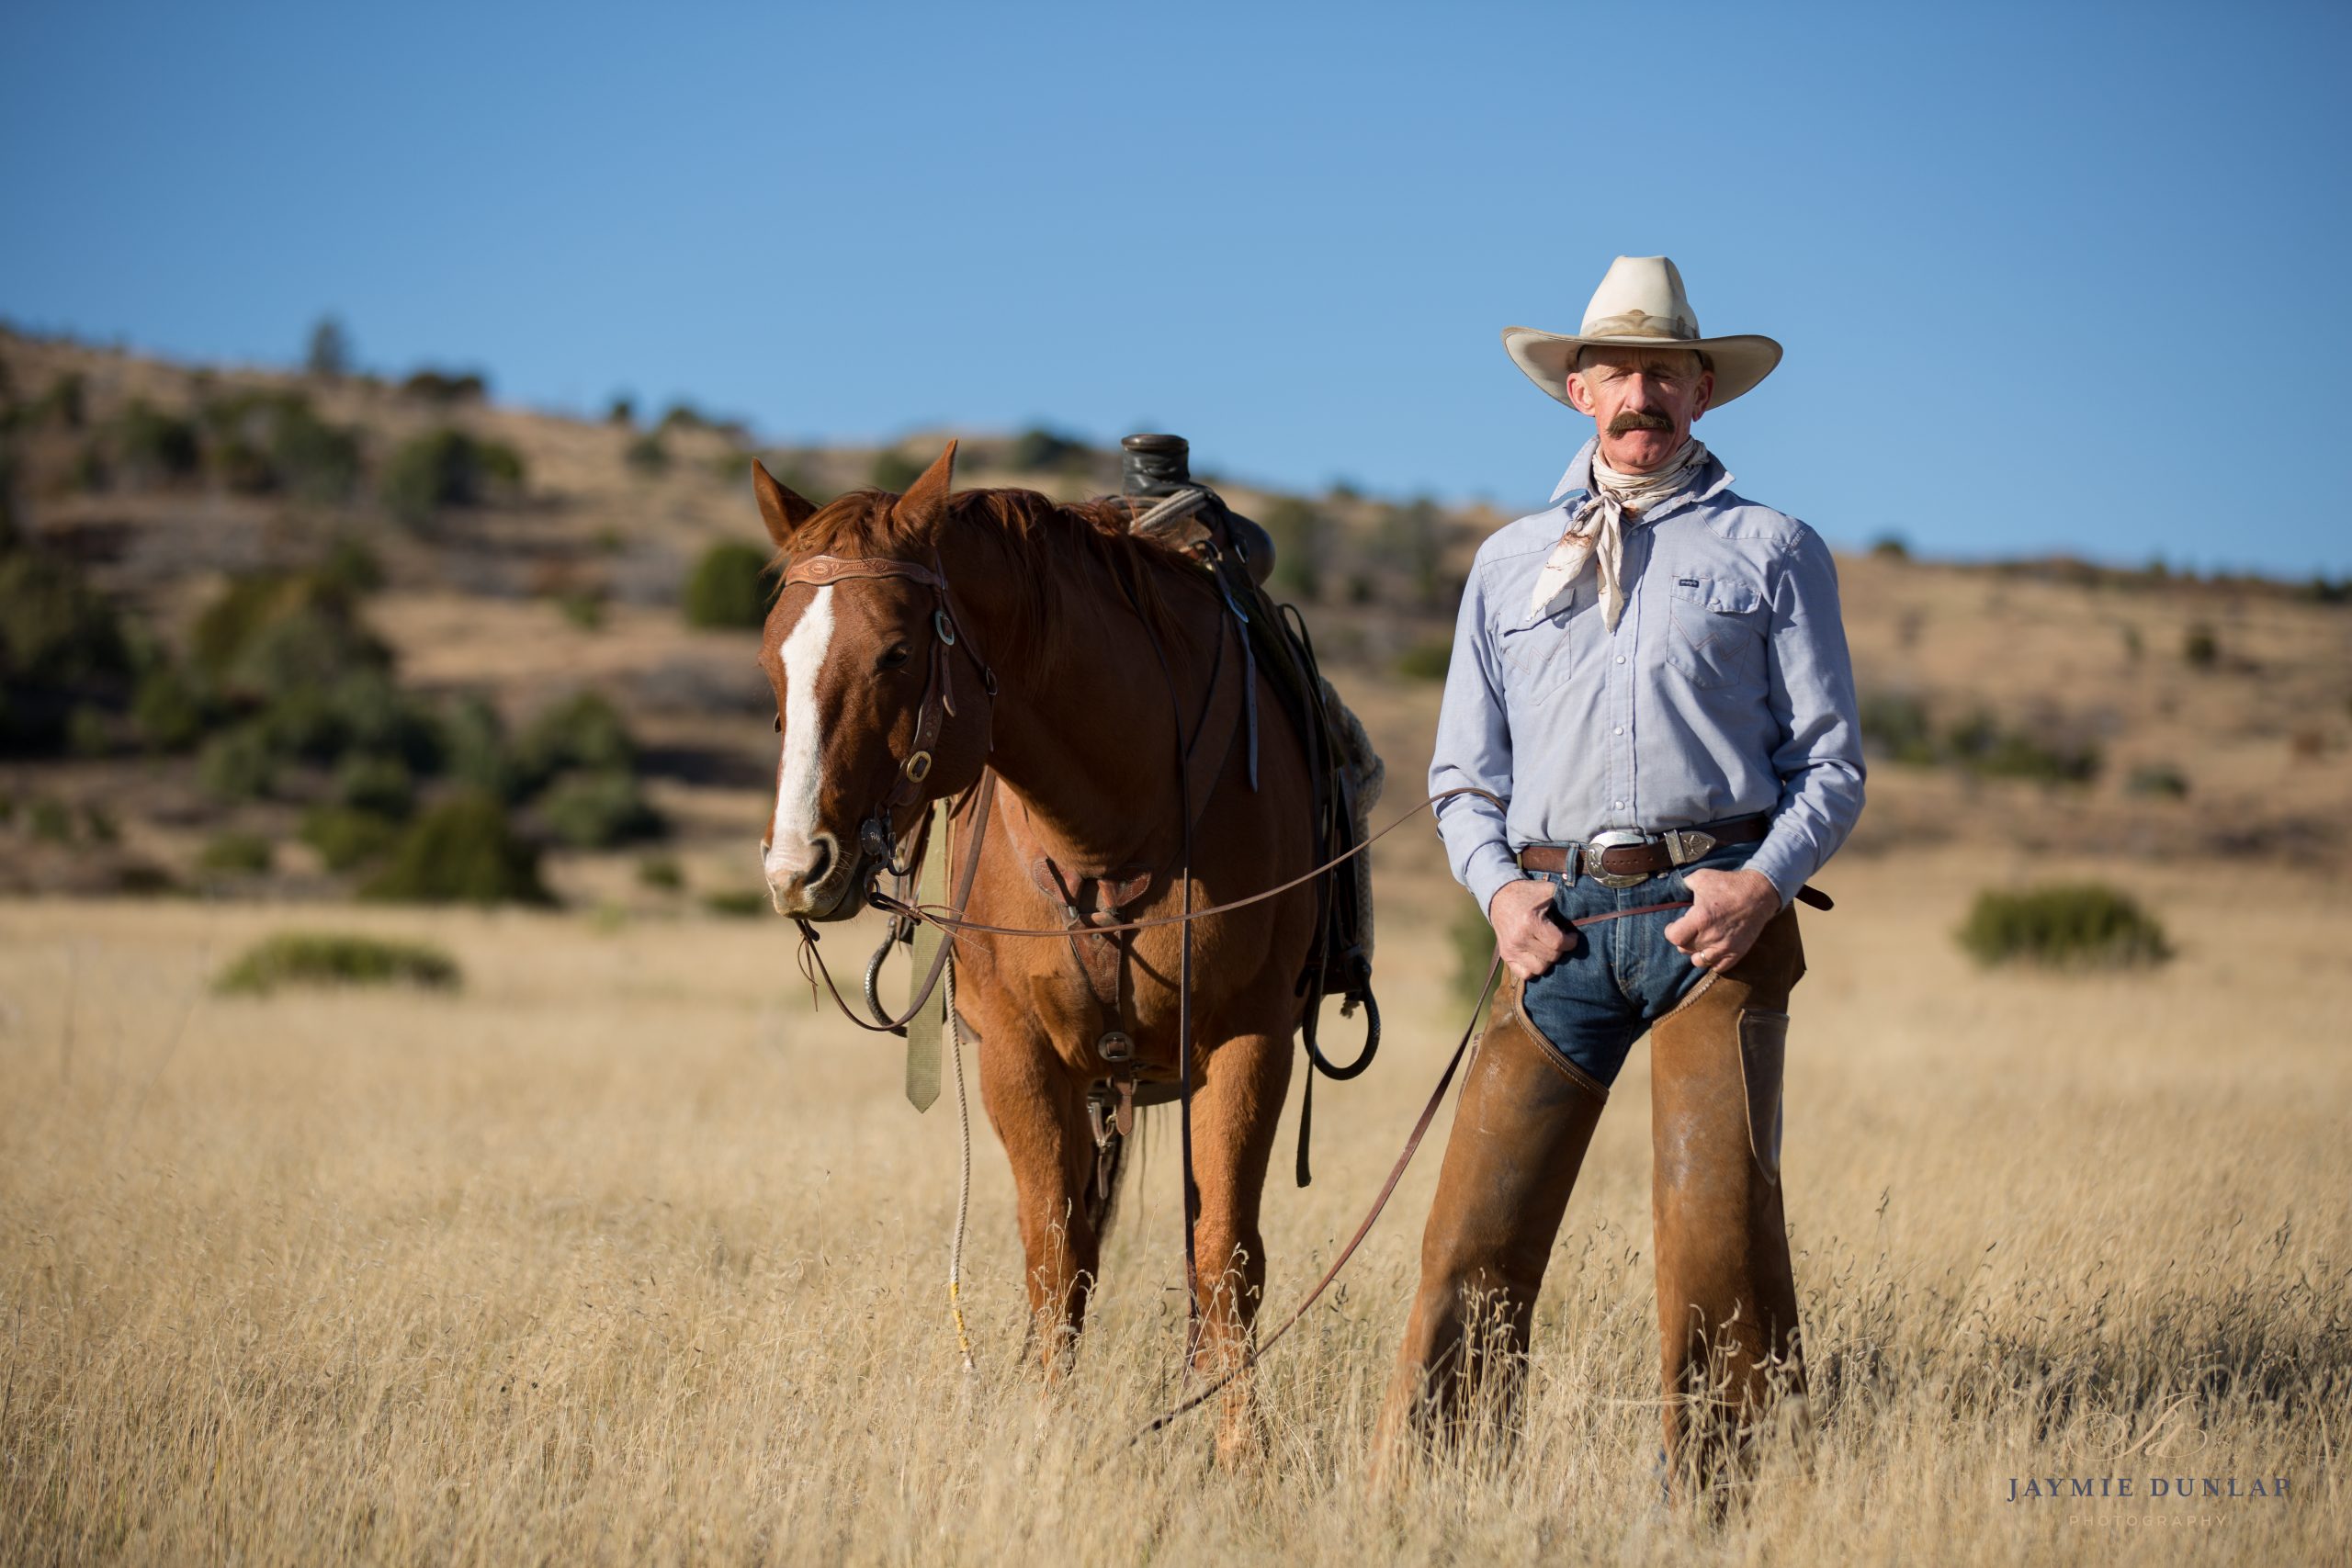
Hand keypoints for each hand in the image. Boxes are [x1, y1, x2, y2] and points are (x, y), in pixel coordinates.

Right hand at [1487, 879, 1576, 979]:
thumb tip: (1585, 909)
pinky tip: (1538, 956)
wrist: (1499, 896)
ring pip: (1539, 969)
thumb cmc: (1527, 893)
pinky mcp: (1506, 955)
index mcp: (1530, 922)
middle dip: (1561, 949)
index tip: (1572, 936)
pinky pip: (1525, 974)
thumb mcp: (1547, 890)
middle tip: (1560, 939)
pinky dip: (1533, 969)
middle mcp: (1519, 939)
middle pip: (1551, 957)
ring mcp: (1511, 949)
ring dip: (1548, 960)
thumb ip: (1566, 897)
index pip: (1558, 943)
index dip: (1571, 942)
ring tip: (1548, 948)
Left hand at [1662, 868, 1780, 971]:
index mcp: (1700, 918)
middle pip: (1684, 949)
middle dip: (1683, 940)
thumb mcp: (1701, 877)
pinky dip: (1713, 961)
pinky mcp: (1737, 952)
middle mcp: (1711, 936)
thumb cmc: (1729, 884)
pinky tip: (1713, 950)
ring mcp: (1725, 947)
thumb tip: (1672, 892)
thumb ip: (1683, 886)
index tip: (1674, 926)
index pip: (1674, 937)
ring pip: (1699, 961)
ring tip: (1700, 941)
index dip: (1671, 931)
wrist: (1759, 892)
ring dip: (1696, 952)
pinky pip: (1719, 967)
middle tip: (1689, 930)